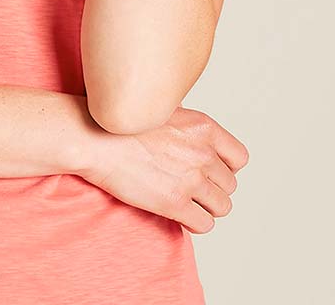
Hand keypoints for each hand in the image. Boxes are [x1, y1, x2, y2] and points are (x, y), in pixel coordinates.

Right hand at [77, 106, 249, 233]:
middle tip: (193, 189)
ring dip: (207, 207)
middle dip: (213, 189)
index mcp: (204, 127)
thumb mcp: (165, 110)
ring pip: (223, 206)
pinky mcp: (174, 202)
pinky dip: (195, 223)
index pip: (239, 158)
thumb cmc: (122, 124)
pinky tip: (180, 215)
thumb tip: (196, 140)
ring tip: (188, 203)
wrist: (95, 138)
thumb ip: (188, 128)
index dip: (227, 168)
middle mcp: (203, 152)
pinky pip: (205, 224)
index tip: (211, 171)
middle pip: (230, 184)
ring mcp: (190, 178)